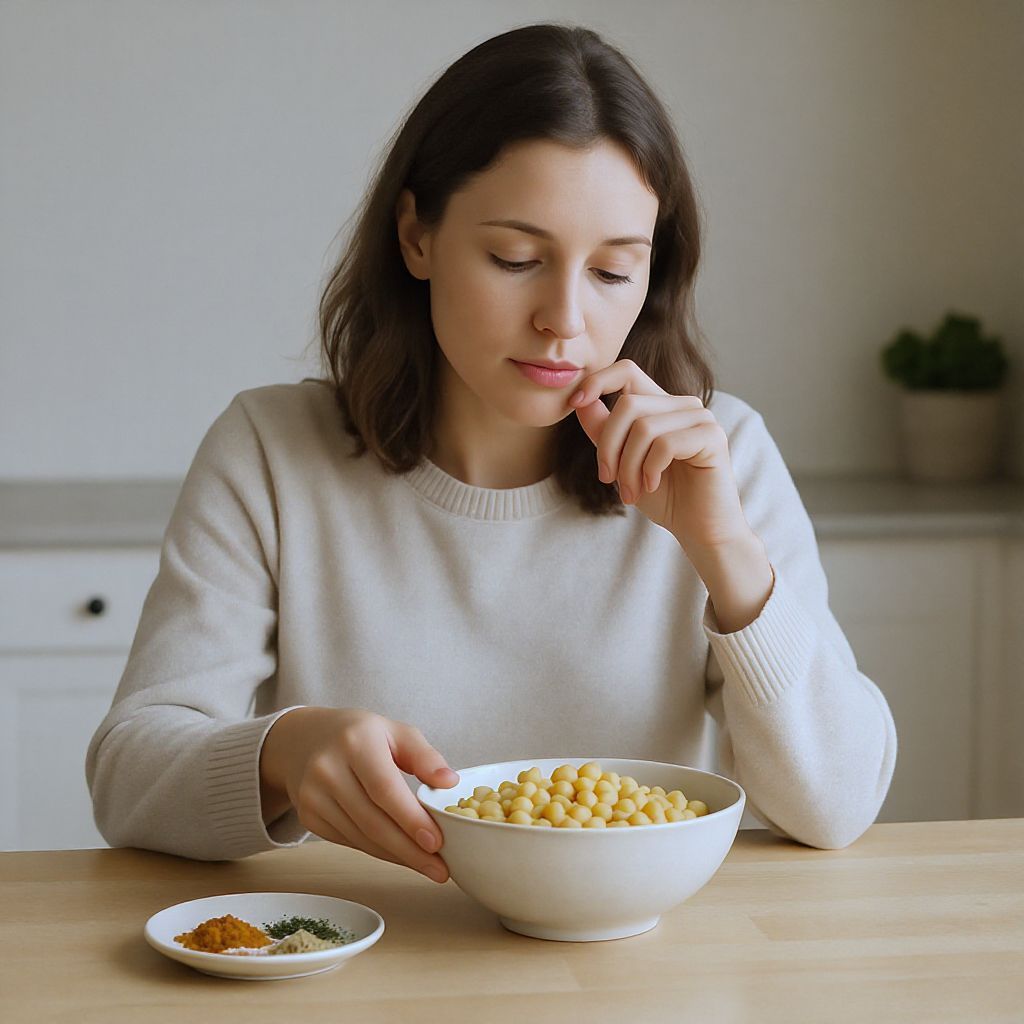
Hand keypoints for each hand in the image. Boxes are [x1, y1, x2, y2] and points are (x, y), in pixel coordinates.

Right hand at [259, 707, 459, 882]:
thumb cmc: (360, 735)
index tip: (437, 842)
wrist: (305, 740)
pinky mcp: (309, 816)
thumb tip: (450, 782)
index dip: (410, 819)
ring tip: (427, 866)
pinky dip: (379, 852)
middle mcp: (328, 769)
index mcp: (355, 742)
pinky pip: (350, 842)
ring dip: (397, 857)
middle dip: (409, 851)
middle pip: (373, 821)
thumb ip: (424, 755)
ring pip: (362, 838)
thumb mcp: (395, 732)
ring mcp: (313, 796)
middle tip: (440, 870)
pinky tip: (400, 855)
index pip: (384, 788)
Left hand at [569, 359, 750, 551]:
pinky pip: (665, 444)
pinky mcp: (712, 436)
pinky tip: (653, 486)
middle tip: (608, 479)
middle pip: (628, 404)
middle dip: (608, 446)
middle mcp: (682, 405)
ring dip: (628, 467)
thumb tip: (580, 401)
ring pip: (643, 427)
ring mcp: (700, 417)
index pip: (627, 371)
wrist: (698, 529)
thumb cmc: (663, 495)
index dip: (598, 380)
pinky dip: (650, 470)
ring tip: (631, 492)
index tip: (575, 403)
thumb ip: (603, 431)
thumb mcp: (622, 462)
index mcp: (660, 405)